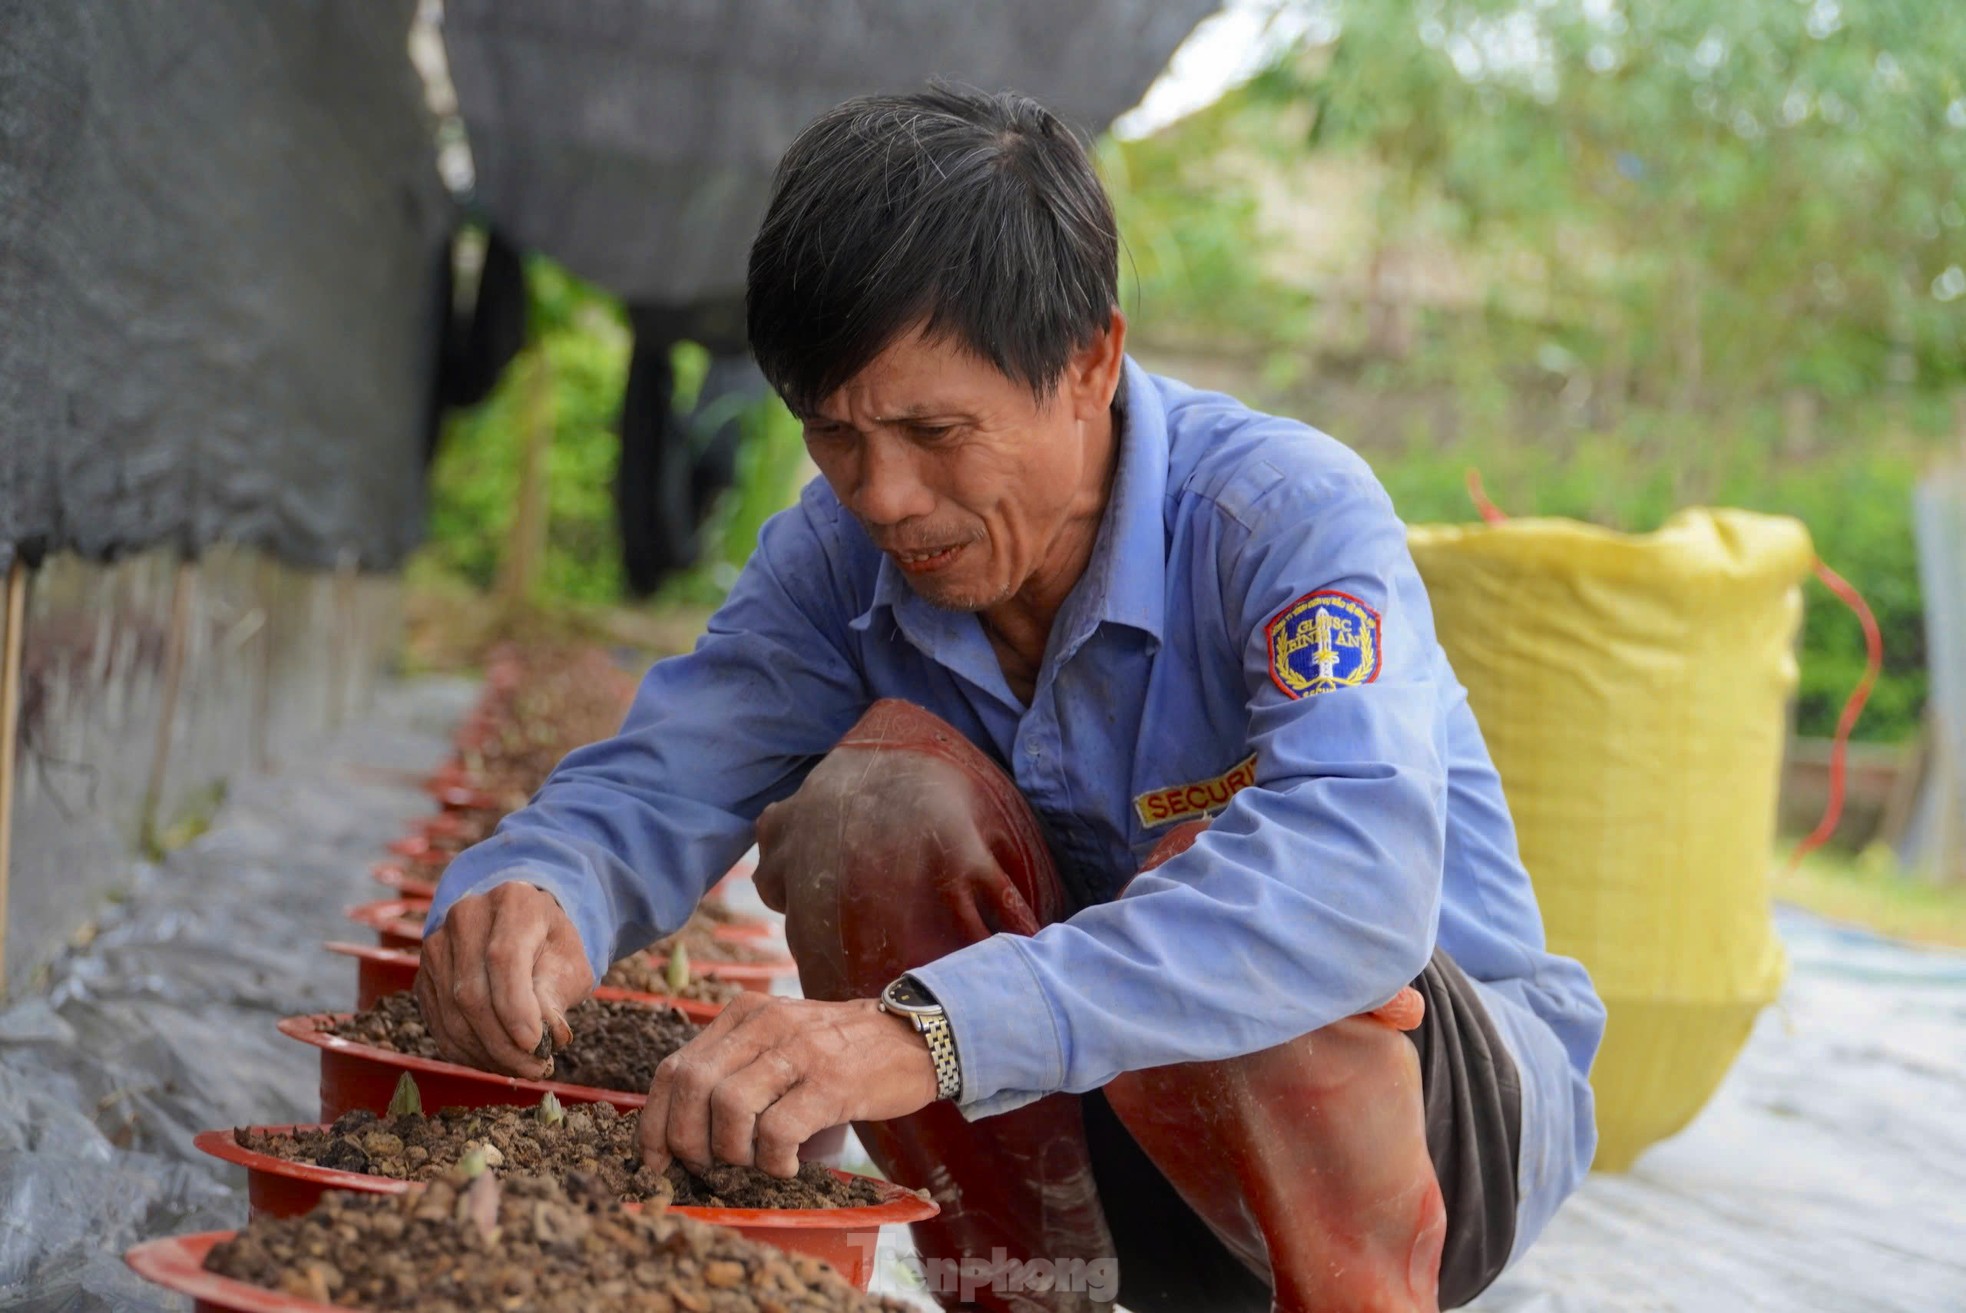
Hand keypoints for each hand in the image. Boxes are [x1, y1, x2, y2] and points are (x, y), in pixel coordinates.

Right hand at [415, 882, 593, 1078]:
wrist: (520, 928)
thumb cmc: (551, 946)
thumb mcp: (570, 961)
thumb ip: (558, 993)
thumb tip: (548, 1034)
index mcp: (511, 901)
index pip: (503, 958)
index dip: (516, 1008)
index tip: (536, 1045)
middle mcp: (466, 917)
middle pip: (472, 992)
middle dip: (504, 1042)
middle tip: (537, 1067)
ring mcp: (437, 945)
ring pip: (453, 1014)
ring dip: (488, 1054)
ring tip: (523, 1068)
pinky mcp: (424, 976)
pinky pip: (440, 1025)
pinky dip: (469, 1052)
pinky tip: (498, 1061)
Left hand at [640, 992, 938, 1177]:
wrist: (914, 1037)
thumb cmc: (842, 1050)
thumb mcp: (783, 1038)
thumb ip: (739, 1064)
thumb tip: (686, 1127)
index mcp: (745, 1014)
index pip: (675, 1066)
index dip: (655, 1121)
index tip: (656, 1160)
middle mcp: (766, 1024)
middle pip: (692, 1085)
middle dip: (687, 1141)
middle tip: (708, 1169)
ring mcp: (799, 1050)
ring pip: (729, 1107)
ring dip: (732, 1153)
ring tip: (754, 1165)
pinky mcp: (830, 1083)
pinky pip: (778, 1130)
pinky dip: (773, 1161)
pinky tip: (789, 1166)